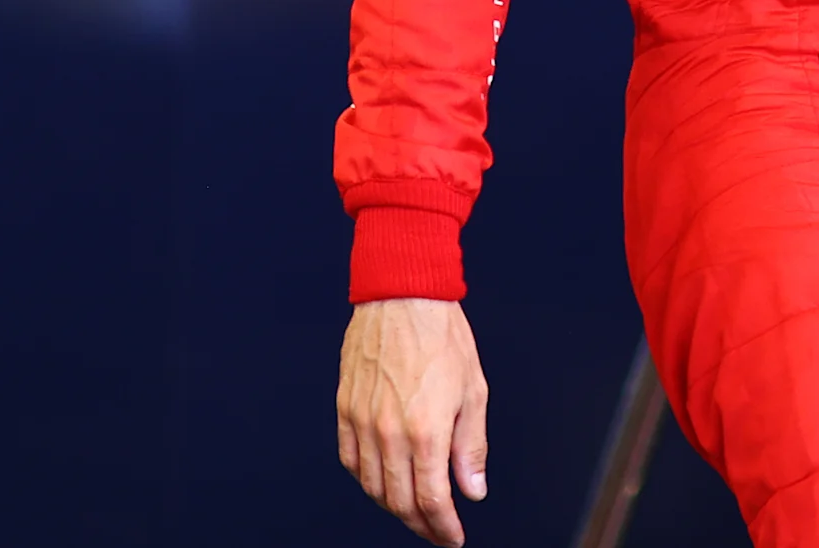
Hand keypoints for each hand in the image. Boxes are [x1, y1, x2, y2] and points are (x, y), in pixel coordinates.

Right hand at [339, 298, 490, 543]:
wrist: (402, 295)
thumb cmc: (442, 336)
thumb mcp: (474, 392)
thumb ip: (471, 447)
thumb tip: (472, 490)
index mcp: (425, 430)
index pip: (430, 500)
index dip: (443, 527)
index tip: (453, 537)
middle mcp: (388, 432)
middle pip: (398, 501)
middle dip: (420, 524)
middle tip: (437, 529)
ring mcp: (361, 421)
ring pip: (372, 486)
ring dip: (394, 506)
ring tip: (414, 508)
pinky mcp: (345, 408)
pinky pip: (350, 460)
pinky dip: (367, 479)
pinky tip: (384, 479)